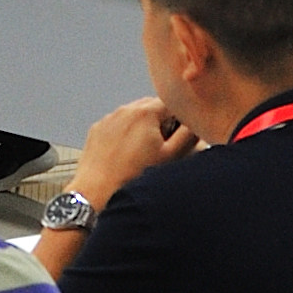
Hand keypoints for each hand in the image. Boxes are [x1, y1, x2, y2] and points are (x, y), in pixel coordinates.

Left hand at [72, 96, 198, 203]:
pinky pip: (117, 125)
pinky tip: (125, 154)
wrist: (97, 190)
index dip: (179, 118)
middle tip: (162, 145)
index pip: (171, 103)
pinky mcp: (98, 129)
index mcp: (146, 112)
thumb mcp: (170, 157)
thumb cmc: (133, 176)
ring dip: (142, 126)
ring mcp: (109, 118)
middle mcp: (125, 110)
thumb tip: (195, 123)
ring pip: (133, 115)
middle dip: (160, 121)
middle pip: (151, 107)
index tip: (177, 135)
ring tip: (142, 152)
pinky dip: (124, 133)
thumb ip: (187, 135)